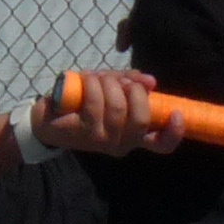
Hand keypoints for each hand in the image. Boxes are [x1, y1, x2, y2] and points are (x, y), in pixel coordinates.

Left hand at [28, 69, 181, 157]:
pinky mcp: (81, 133)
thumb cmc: (84, 102)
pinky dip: (92, 85)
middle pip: (141, 118)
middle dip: (132, 90)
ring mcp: (101, 141)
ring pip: (117, 107)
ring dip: (108, 83)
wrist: (46, 116)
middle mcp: (120, 144)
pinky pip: (95, 103)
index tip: (177, 113)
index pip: (161, 144)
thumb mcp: (111, 89)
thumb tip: (151, 82)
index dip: (174, 132)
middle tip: (118, 81)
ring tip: (96, 78)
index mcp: (133, 136)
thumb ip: (131, 83)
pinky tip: (85, 81)